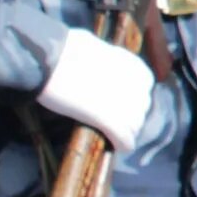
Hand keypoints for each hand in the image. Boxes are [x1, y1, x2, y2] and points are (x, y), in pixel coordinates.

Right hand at [39, 32, 154, 150]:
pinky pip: (125, 138)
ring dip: (126, 130)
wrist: (52, 60)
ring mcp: (126, 103)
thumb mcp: (98, 49)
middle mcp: (137, 85)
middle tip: (113, 119)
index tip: (119, 102)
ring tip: (113, 133)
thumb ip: (108, 62)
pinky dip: (122, 143)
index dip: (132, 98)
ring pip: (135, 125)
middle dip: (130, 115)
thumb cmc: (67, 50)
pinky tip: (117, 146)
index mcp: (135, 66)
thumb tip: (102, 62)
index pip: (144, 88)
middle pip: (141, 108)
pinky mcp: (111, 120)